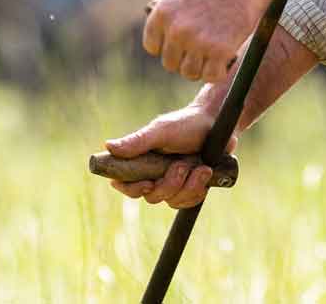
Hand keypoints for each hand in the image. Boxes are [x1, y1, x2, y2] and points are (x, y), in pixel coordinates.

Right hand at [104, 102, 239, 209]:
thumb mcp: (161, 131)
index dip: (132, 189)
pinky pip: (188, 202)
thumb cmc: (187, 123)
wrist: (218, 124)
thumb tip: (108, 146)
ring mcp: (173, 182)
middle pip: (152, 196)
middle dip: (170, 184)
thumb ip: (137, 141)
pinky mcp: (190, 187)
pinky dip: (197, 190)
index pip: (126, 184)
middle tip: (183, 165)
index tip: (147, 184)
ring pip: (172, 201)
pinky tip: (205, 172)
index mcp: (142, 160)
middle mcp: (155, 173)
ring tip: (201, 166)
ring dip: (188, 186)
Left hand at [143, 0, 261, 82]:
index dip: (168, 46)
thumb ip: (164, 4)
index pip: (153, 47)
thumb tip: (152, 16)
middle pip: (170, 64)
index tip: (182, 42)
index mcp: (162, 13)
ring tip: (213, 54)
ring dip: (201, 67)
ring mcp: (197, 41)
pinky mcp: (219, 51)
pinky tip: (225, 59)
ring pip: (189, 73)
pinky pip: (211, 76)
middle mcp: (176, 30)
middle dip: (184, 58)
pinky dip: (219, 72)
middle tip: (201, 48)